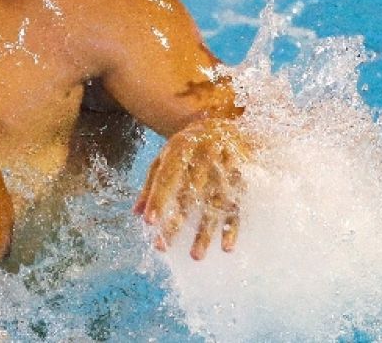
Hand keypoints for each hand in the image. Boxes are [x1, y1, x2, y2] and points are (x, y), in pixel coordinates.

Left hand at [133, 116, 249, 259]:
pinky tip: (227, 247)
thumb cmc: (188, 146)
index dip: (159, 200)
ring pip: (216, 204)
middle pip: (190, 195)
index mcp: (181, 150)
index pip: (168, 178)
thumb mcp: (165, 157)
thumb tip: (137, 214)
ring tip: (195, 256)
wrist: (224, 124)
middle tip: (164, 247)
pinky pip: (239, 206)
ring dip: (206, 232)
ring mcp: (227, 168)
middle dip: (177, 222)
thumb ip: (151, 184)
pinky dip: (234, 227)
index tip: (150, 223)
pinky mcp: (244, 177)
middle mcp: (204, 158)